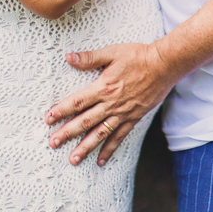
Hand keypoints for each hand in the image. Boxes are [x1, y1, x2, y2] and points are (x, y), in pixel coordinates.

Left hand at [45, 42, 177, 165]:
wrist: (164, 65)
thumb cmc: (138, 56)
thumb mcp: (113, 52)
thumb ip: (90, 58)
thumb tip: (69, 58)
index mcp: (103, 87)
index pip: (77, 102)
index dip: (61, 110)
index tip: (48, 119)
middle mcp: (111, 103)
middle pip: (85, 121)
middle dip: (67, 133)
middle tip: (53, 143)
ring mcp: (122, 113)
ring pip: (100, 134)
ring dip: (86, 147)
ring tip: (73, 159)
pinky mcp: (133, 118)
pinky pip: (120, 137)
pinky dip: (110, 149)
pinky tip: (101, 160)